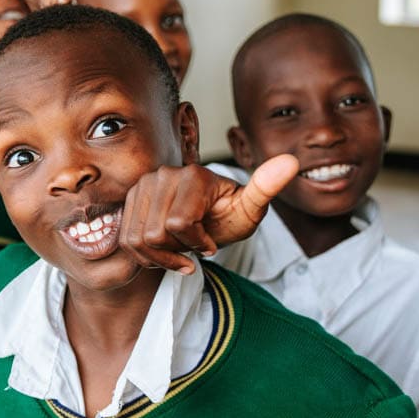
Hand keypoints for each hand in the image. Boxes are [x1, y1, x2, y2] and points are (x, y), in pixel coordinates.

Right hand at [120, 156, 298, 273]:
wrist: (208, 217)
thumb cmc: (230, 216)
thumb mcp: (251, 209)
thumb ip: (265, 188)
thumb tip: (291, 162)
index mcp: (194, 175)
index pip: (179, 223)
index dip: (197, 243)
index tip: (212, 244)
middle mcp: (164, 174)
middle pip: (156, 234)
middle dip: (178, 250)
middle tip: (194, 245)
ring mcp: (143, 185)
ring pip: (139, 239)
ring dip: (161, 255)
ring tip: (180, 248)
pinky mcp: (130, 199)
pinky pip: (127, 240)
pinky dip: (146, 255)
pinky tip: (165, 251)